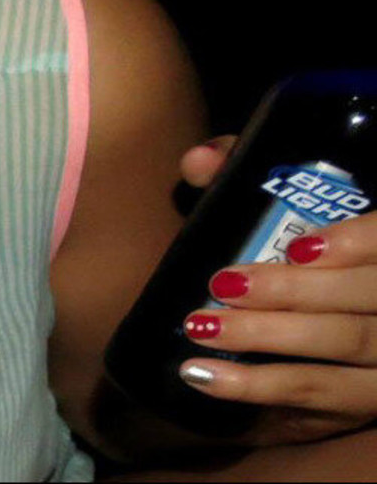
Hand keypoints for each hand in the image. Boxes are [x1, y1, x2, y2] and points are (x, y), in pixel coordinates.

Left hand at [177, 138, 376, 445]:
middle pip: (368, 297)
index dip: (360, 241)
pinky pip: (325, 397)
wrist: (327, 314)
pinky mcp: (368, 397)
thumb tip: (199, 161)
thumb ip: (248, 171)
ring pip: (351, 346)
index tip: (302, 247)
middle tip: (223, 287)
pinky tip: (207, 377)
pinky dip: (265, 388)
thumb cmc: (306, 247)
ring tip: (202, 329)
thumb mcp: (291, 198)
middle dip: (295, 293)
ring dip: (272, 340)